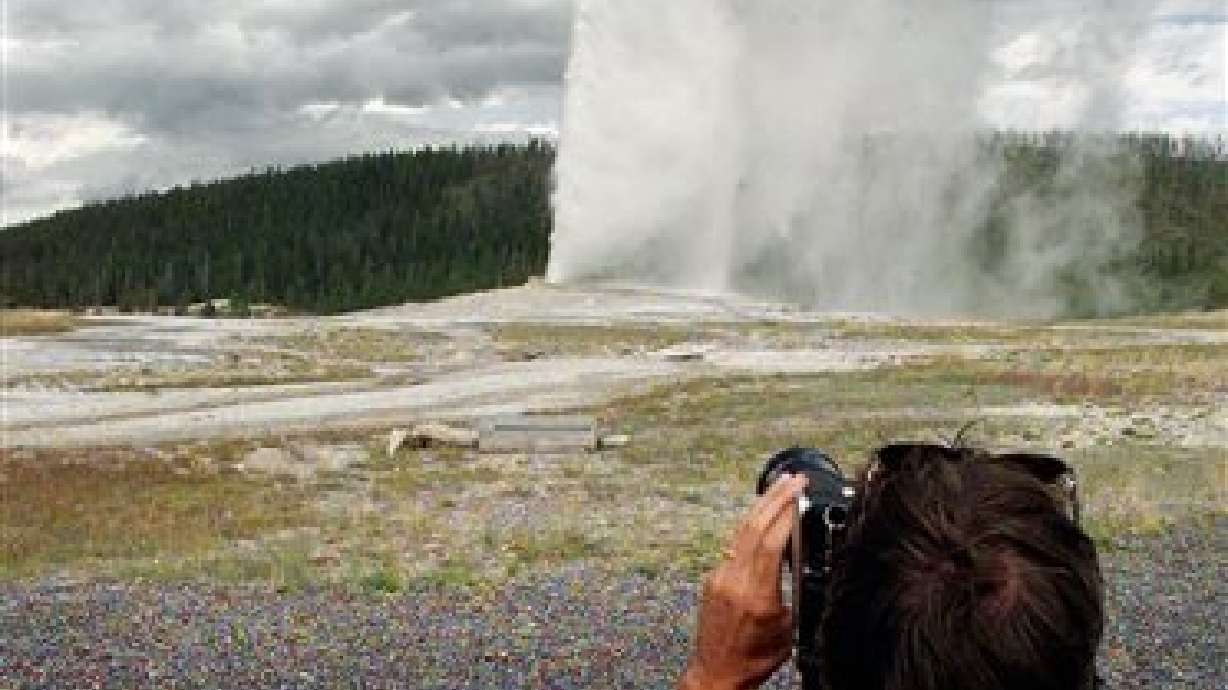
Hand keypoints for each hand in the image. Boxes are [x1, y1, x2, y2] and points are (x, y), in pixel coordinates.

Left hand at [678, 473, 807, 689]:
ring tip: (779, 487)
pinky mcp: (713, 578)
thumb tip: (807, 565)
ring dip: (761, 507)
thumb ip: (797, 595)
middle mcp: (734, 580)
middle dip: (775, 498)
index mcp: (756, 595)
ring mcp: (720, 577)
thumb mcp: (789, 629)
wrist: (717, 673)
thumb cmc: (754, 659)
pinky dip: (750, 527)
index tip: (801, 494)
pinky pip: (733, 545)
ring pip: (741, 532)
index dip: (786, 514)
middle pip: (754, 527)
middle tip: (794, 479)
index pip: (771, 543)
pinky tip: (762, 517)